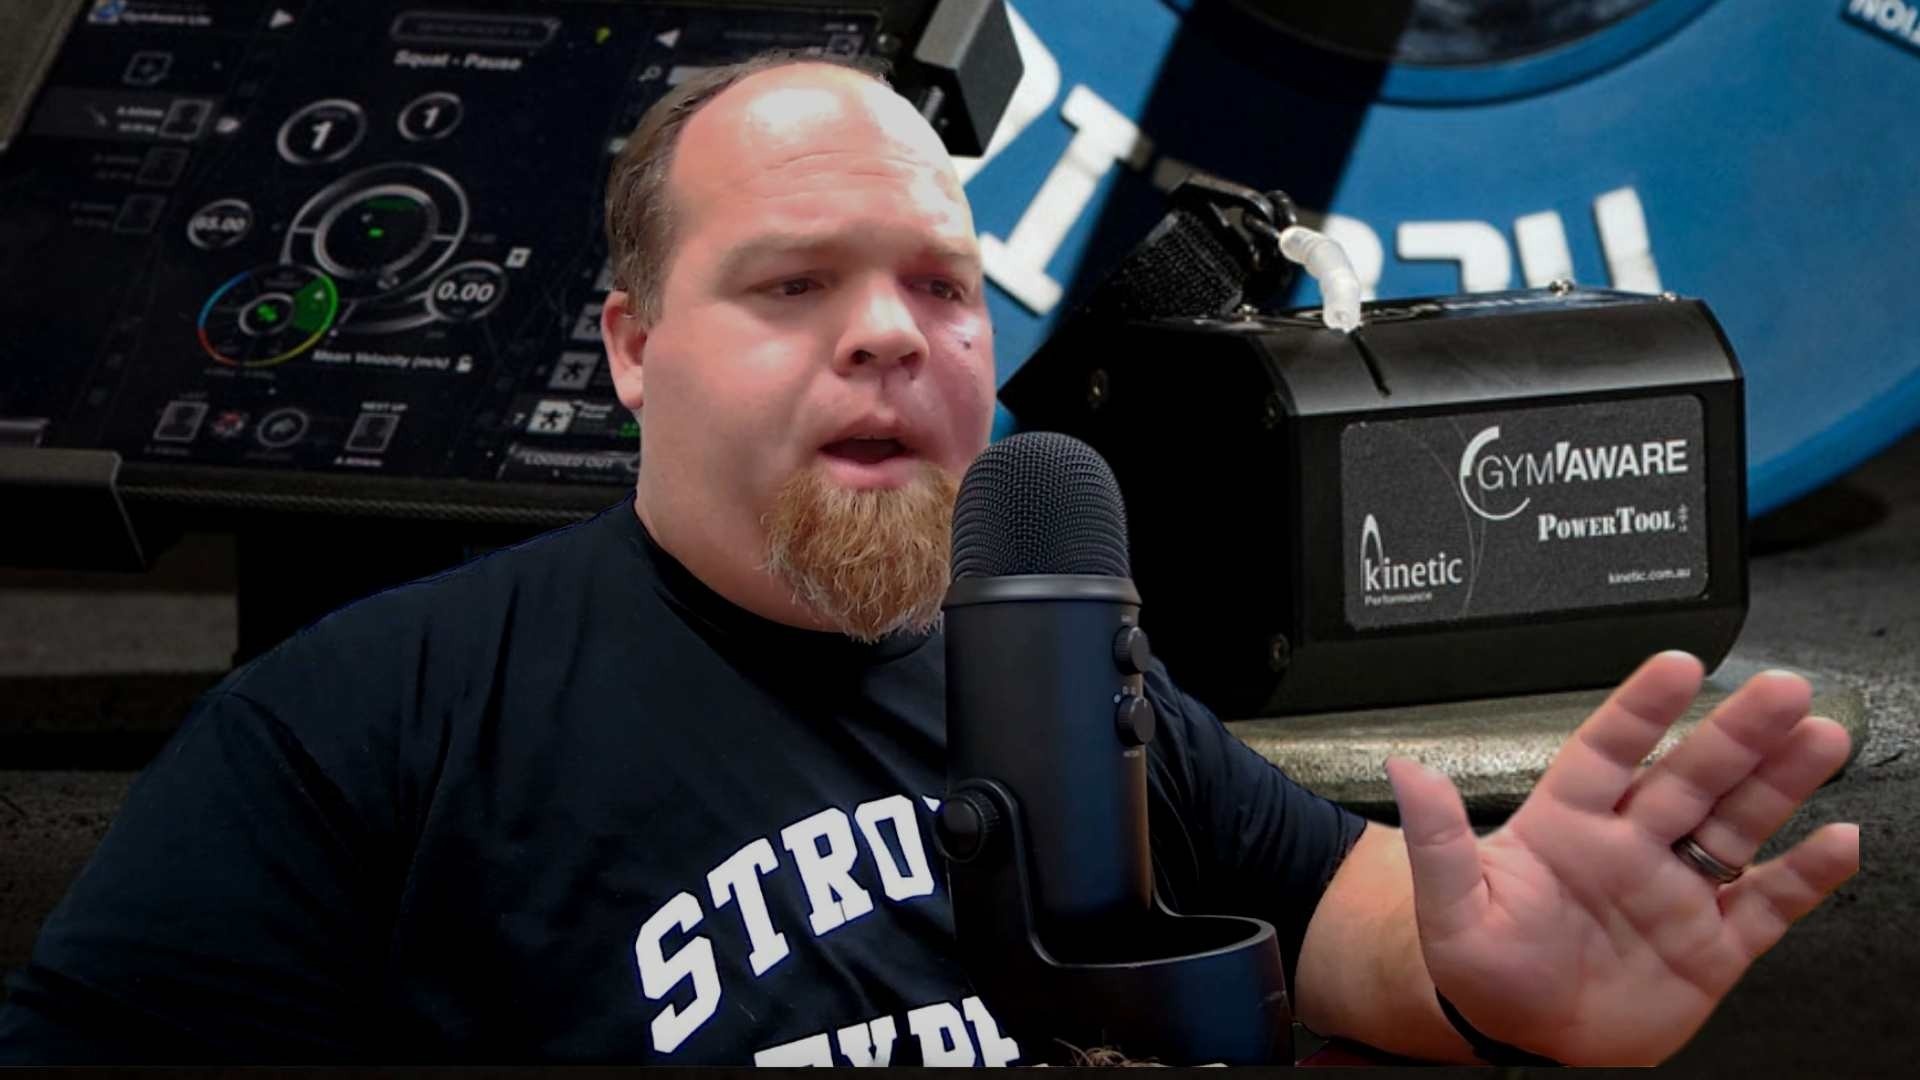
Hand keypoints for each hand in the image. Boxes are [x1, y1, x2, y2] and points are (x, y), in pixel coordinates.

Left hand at [1384, 651, 1859, 1064]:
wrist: (1519, 1035)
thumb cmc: (1481, 965)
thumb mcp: (1448, 905)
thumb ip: (1437, 838)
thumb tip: (1408, 770)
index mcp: (1567, 825)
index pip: (1608, 751)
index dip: (1642, 709)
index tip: (1677, 666)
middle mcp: (1631, 846)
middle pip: (1692, 776)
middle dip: (1738, 733)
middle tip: (1783, 691)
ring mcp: (1675, 891)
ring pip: (1737, 823)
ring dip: (1782, 782)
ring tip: (1821, 738)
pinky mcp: (1711, 944)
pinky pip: (1767, 903)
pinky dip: (1806, 875)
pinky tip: (1838, 841)